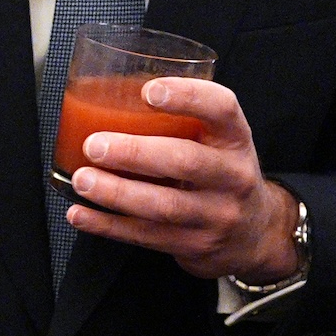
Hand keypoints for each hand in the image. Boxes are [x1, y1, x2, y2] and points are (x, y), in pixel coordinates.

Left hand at [62, 77, 300, 281]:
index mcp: (235, 138)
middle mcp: (232, 176)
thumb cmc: (220, 172)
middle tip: (94, 145)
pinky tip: (80, 213)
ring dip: (116, 192)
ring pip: (163, 205)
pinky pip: (146, 236)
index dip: (187, 96)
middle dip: (134, 153)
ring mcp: (216, 215)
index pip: (222, 108)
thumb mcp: (218, 141)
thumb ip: (182, 119)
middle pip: (185, 161)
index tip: (148, 91)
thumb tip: (110, 95)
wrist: (254, 232)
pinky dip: (107, 225)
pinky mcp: (195, 245)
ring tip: (82, 179)